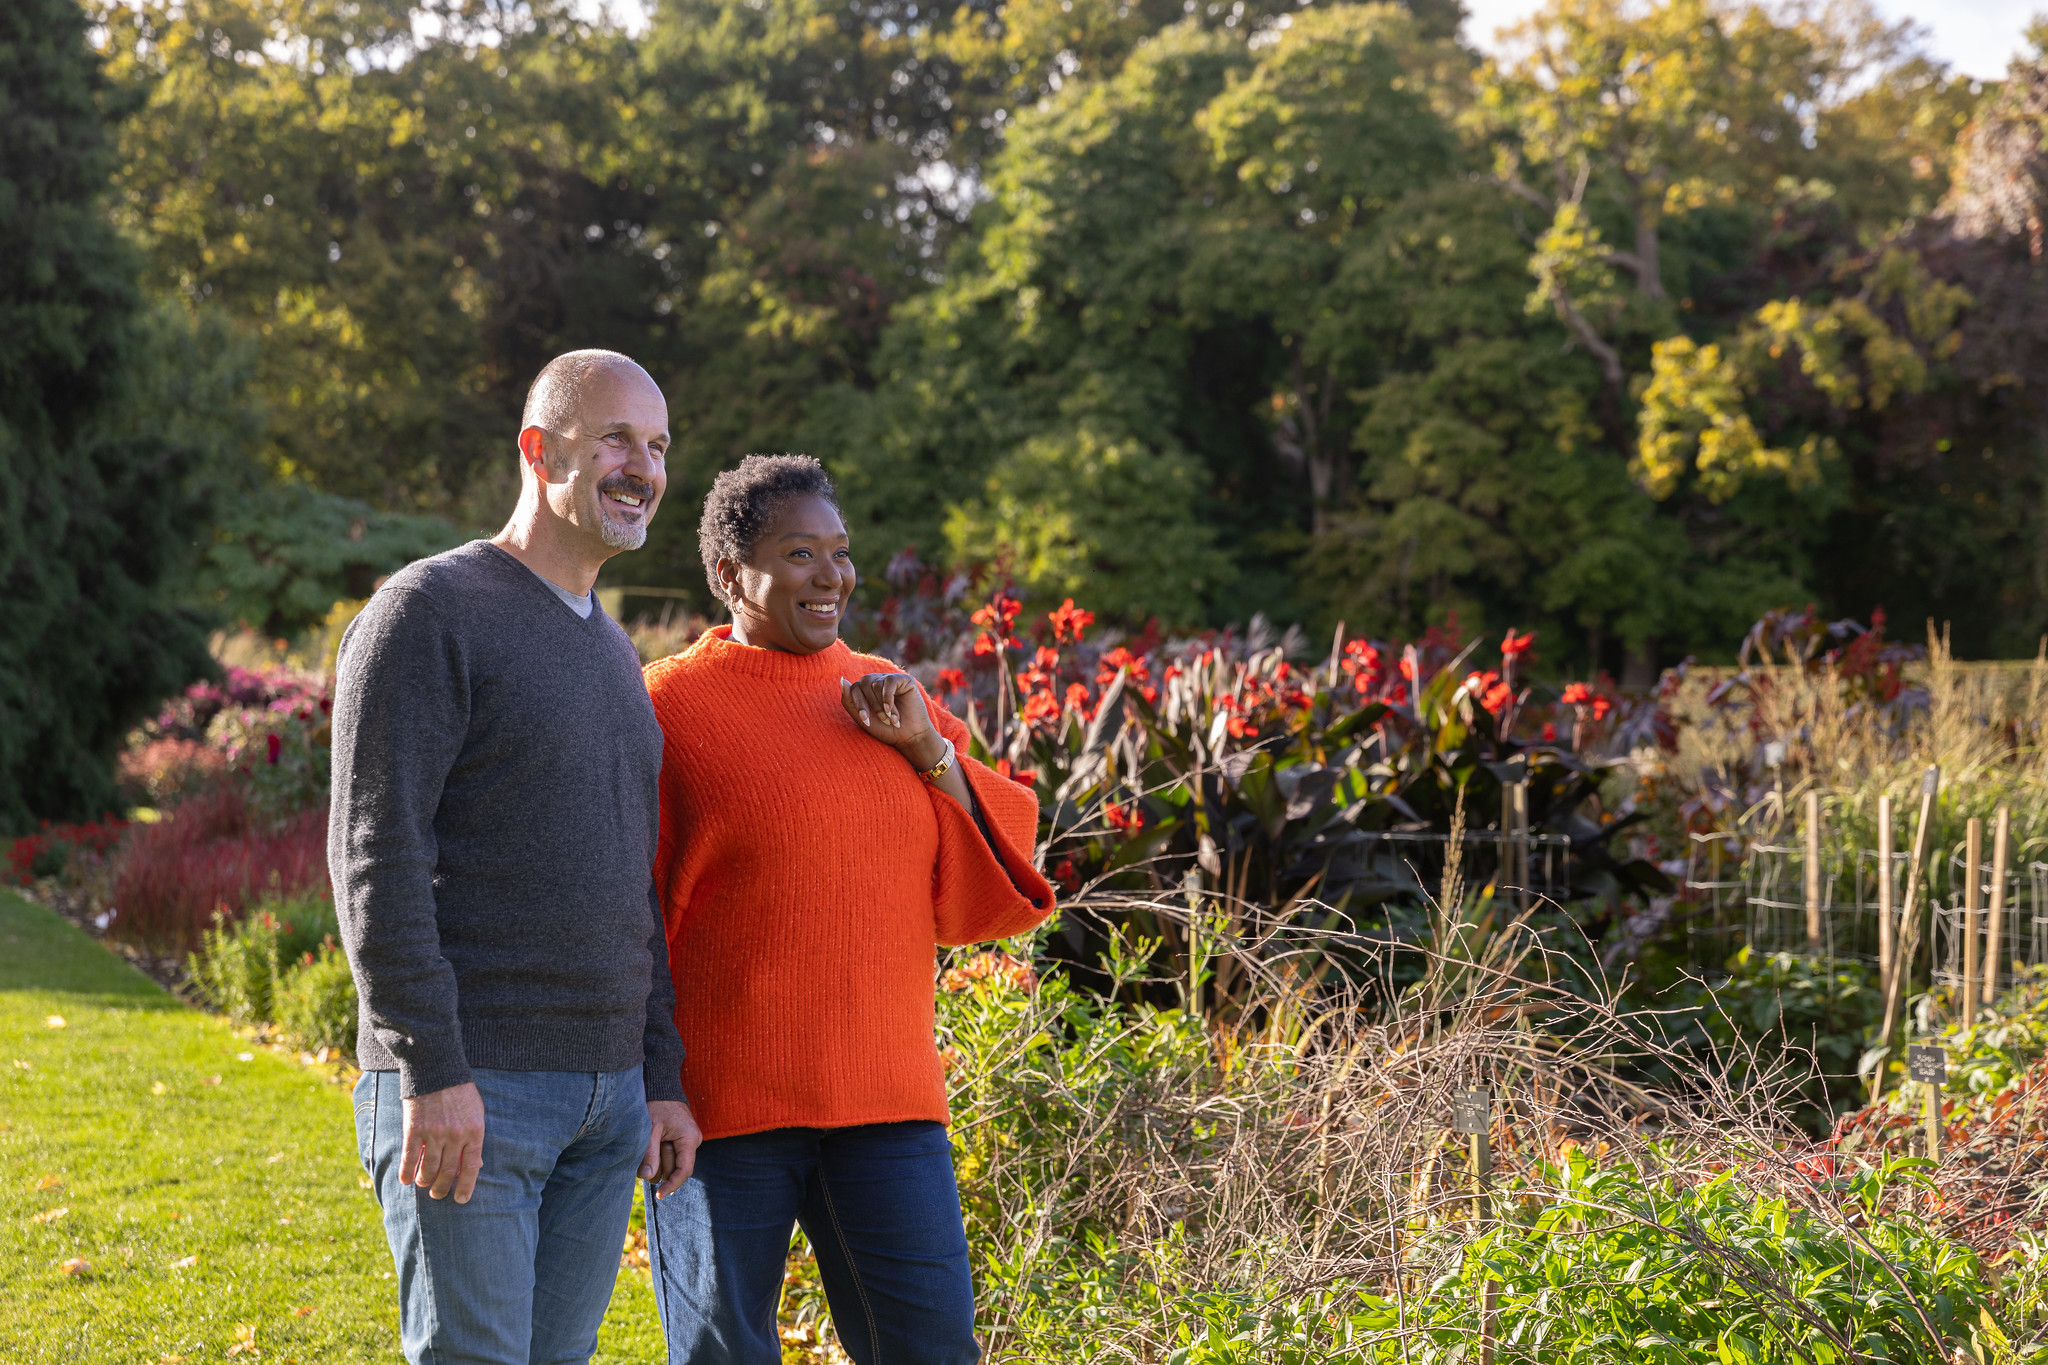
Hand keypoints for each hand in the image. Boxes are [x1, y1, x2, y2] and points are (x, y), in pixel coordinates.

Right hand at [401, 1081, 485, 1203]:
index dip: (466, 1186)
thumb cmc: (459, 1090)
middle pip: (449, 1171)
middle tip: (437, 1194)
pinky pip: (410, 1158)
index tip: (461, 1199)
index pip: (472, 1166)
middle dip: (442, 1187)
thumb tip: (476, 1164)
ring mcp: (434, 1133)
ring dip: (425, 1181)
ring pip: (429, 1168)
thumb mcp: (476, 1111)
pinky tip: (406, 1180)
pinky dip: (407, 1172)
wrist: (436, 1068)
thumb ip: (474, 1137)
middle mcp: (455, 1134)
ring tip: (423, 1185)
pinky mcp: (414, 1129)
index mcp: (475, 1130)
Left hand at [642, 1100, 701, 1198]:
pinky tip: (651, 1142)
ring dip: (656, 1159)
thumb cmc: (656, 1104)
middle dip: (658, 1165)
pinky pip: (666, 1155)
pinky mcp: (678, 1139)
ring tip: (649, 1139)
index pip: (684, 1170)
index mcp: (690, 1138)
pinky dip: (656, 1154)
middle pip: (674, 1169)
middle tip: (647, 1146)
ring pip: (668, 1164)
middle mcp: (691, 1141)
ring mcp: (685, 1141)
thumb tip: (648, 1177)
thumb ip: (650, 1153)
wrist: (660, 1086)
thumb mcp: (650, 1127)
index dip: (672, 1185)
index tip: (659, 1195)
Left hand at [840, 673, 944, 768]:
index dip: (859, 704)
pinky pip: (889, 681)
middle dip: (871, 704)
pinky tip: (893, 711)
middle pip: (864, 683)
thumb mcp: (862, 719)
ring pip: (876, 683)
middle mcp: (878, 682)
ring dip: (882, 705)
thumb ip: (849, 701)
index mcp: (866, 690)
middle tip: (882, 720)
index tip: (867, 721)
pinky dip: (888, 698)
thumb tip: (842, 679)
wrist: (909, 737)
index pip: (854, 688)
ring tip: (891, 719)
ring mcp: (891, 680)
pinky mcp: (905, 680)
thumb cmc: (886, 729)